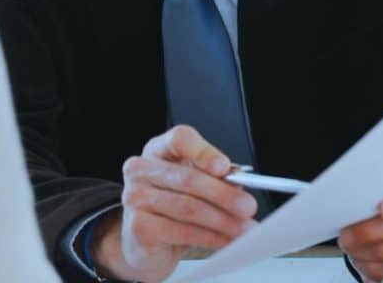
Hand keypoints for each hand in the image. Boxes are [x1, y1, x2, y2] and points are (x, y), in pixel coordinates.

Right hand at [91, 125, 257, 281]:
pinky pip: (182, 232)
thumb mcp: (193, 186)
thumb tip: (239, 183)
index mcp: (158, 149)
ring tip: (243, 228)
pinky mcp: (138, 227)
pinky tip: (225, 240)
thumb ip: (214, 178)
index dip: (203, 152)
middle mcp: (141, 170)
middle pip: (187, 177)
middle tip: (248, 206)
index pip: (179, 139)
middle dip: (223, 194)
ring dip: (222, 220)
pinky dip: (210, 237)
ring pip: (188, 208)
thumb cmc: (171, 207)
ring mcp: (135, 198)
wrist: (144, 242)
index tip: (225, 167)